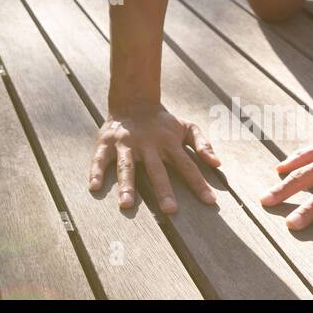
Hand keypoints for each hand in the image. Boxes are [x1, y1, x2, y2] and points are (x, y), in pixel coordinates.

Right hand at [88, 100, 221, 212]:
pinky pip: (100, 159)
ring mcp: (125, 144)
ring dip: (127, 184)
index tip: (210, 202)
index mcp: (168, 142)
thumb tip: (218, 164)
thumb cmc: (163, 122)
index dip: (199, 183)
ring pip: (126, 166)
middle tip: (170, 210)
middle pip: (156, 169)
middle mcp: (147, 144)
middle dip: (163, 189)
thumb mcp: (187, 127)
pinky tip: (94, 186)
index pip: (187, 165)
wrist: (133, 101)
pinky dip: (96, 171)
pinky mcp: (107, 143)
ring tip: (126, 204)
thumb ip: (202, 144)